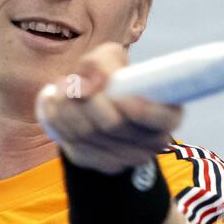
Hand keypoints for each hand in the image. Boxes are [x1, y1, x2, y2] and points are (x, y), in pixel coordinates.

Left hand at [35, 42, 182, 173]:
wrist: (92, 105)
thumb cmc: (110, 80)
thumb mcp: (110, 59)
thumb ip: (102, 62)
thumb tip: (89, 85)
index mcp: (167, 114)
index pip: (162, 119)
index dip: (142, 111)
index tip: (120, 97)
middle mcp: (152, 142)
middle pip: (113, 124)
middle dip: (87, 99)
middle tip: (72, 81)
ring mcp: (126, 158)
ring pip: (87, 134)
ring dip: (66, 107)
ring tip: (61, 88)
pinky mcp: (99, 164)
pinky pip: (72, 144)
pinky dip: (58, 120)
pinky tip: (56, 106)